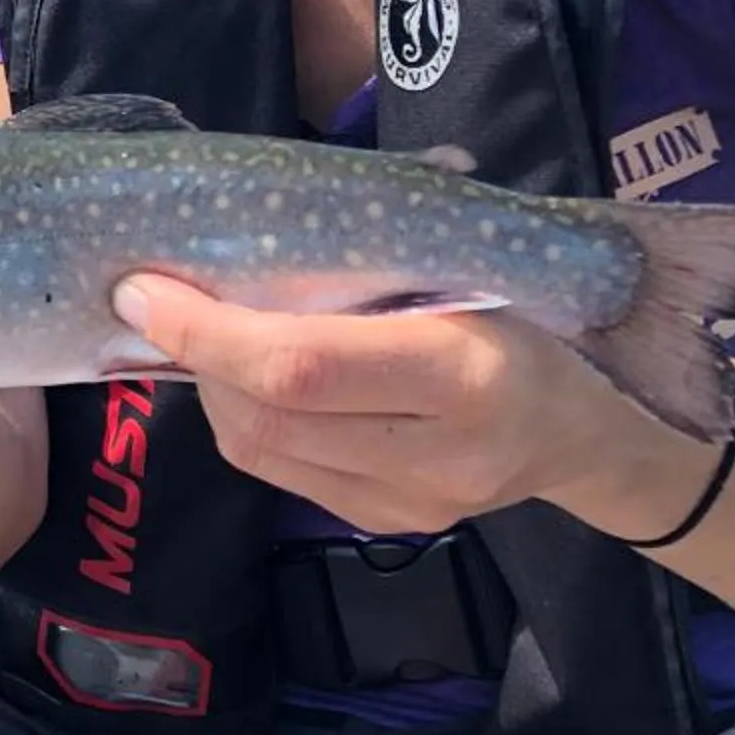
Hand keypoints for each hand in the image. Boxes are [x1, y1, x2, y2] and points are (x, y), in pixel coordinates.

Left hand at [107, 273, 680, 534]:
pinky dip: (242, 417)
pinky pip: (279, 471)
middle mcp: (438, 454)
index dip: (206, 329)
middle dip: (193, 353)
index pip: (298, 365)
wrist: (590, 425)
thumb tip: (241, 209)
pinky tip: (245, 376)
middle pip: (266, 413)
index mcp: (463, 374)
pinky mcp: (386, 524)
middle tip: (153, 301)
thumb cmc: (523, 315)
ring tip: (200, 333)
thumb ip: (370, 247)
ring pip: (259, 447)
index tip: (143, 287)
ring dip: (208, 385)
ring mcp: (411, 504)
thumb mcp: (466, 263)